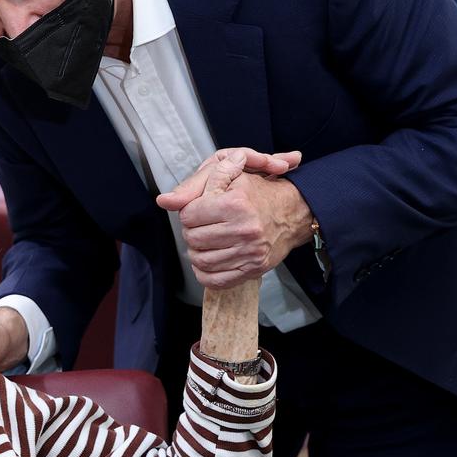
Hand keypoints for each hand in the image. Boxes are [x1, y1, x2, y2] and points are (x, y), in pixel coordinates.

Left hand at [158, 151, 313, 287]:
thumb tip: (164, 200)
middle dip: (191, 231)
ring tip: (205, 241)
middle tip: (201, 226)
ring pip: (201, 260)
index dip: (189, 211)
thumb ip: (197, 183)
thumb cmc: (258, 192)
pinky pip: (215, 280)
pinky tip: (208, 260)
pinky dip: (205, 273)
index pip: (189, 215)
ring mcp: (249, 253)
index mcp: (235, 204)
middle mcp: (243, 230)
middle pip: (193, 238)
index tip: (198, 210)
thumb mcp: (232, 176)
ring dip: (197, 251)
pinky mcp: (252, 269)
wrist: (292, 212)